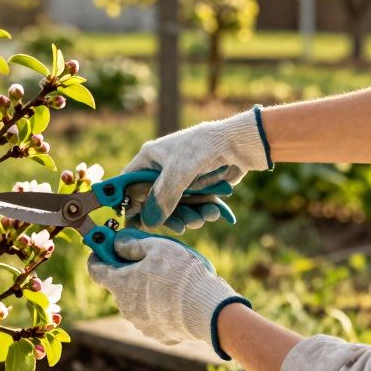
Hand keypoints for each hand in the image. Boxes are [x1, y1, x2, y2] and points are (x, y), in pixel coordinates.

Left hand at [86, 235, 239, 345]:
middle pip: (119, 286)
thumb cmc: (180, 274)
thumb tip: (117, 244)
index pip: (95, 270)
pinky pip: (153, 316)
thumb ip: (132, 245)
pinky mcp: (157, 334)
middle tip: (147, 261)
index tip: (103, 249)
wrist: (206, 310)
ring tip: (169, 281)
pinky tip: (177, 300)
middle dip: (128, 273)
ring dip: (145, 291)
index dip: (98, 257)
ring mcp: (140, 323)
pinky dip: (160, 307)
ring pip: (136, 302)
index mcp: (120, 283)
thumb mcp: (157, 247)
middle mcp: (124, 307)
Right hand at [123, 108, 270, 230]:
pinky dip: (202, 212)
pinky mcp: (198, 186)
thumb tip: (148, 222)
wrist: (241, 142)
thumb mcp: (179, 173)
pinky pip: (194, 206)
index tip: (134, 225)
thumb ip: (162, 198)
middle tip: (180, 227)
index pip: (129, 184)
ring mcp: (181, 179)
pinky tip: (213, 212)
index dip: (130, 204)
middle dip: (169, 216)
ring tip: (202, 219)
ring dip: (189, 217)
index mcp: (150, 159)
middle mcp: (162, 169)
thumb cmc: (204, 149)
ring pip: (176, 207)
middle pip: (154, 202)